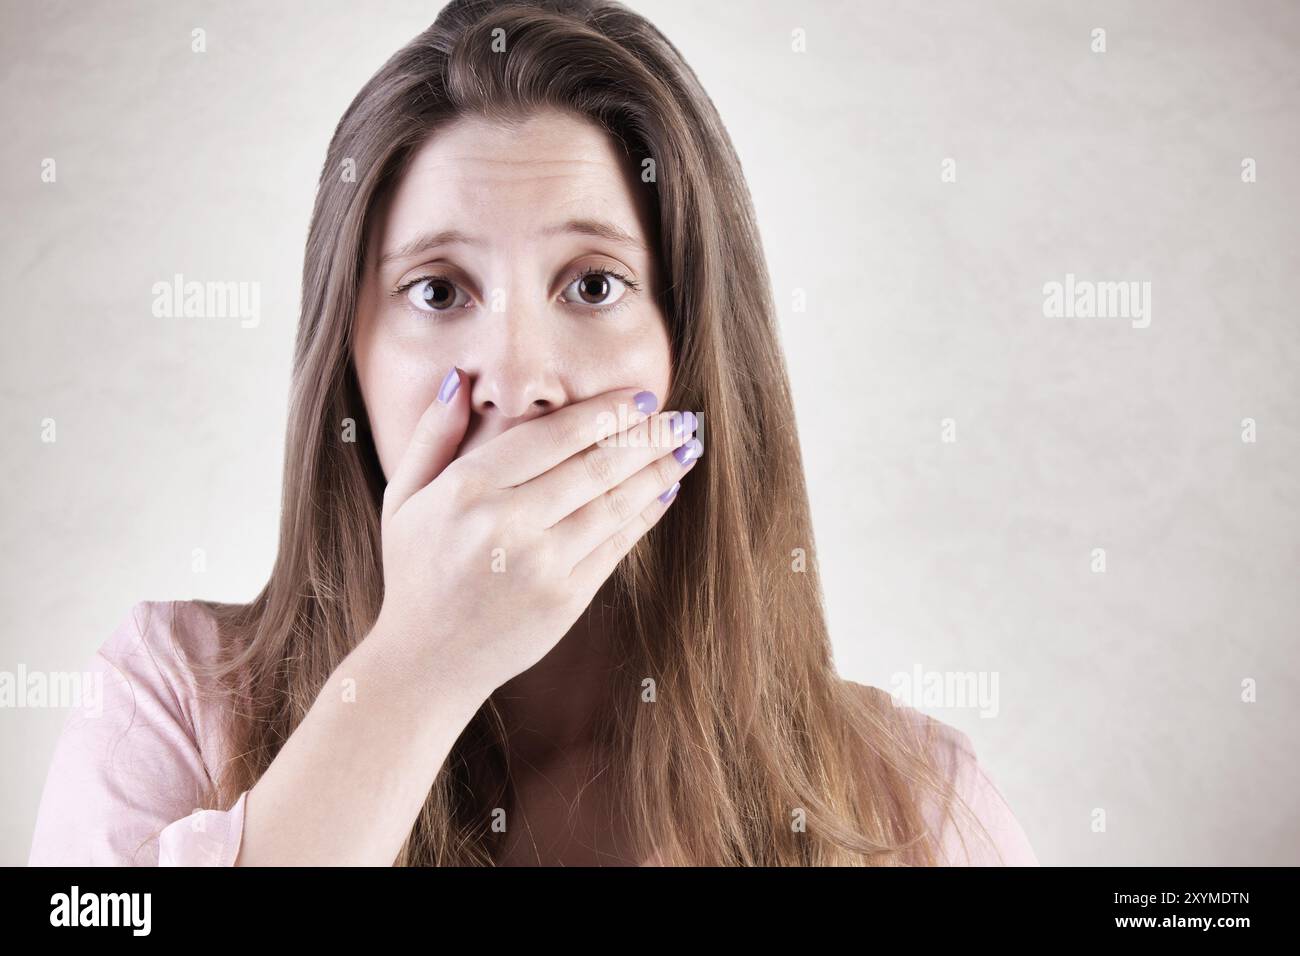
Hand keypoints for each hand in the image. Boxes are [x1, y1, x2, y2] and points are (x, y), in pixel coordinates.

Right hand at [372, 368, 701, 697]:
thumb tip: (458, 378)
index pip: (551, 436)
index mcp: (467, 489)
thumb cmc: (416, 572)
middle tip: (679, 417)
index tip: (639, 396)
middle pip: (593, 465)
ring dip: (657, 471)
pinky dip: (645, 514)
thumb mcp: (404, 497)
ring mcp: (540, 564)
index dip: (603, 412)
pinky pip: (616, 544)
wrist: (425, 661)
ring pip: (613, 502)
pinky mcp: (565, 598)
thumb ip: (432, 434)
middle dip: (644, 437)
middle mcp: (506, 523)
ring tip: (686, 448)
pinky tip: (666, 492)